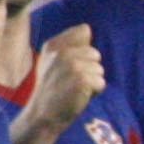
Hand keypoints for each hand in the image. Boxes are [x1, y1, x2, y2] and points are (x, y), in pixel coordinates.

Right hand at [14, 25, 103, 139]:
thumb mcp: (52, 62)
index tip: (69, 66)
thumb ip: (69, 45)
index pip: (84, 31)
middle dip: (90, 69)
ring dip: (92, 82)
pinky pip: (101, 82)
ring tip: (74, 89)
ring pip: (99, 69)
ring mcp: (72, 65)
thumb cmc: (52, 89)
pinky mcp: (82, 79)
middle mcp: (61, 52)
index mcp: (53, 44)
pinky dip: (94, 92)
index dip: (84, 52)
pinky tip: (78, 96)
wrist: (42, 115)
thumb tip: (87, 29)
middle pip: (95, 53)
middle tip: (71, 82)